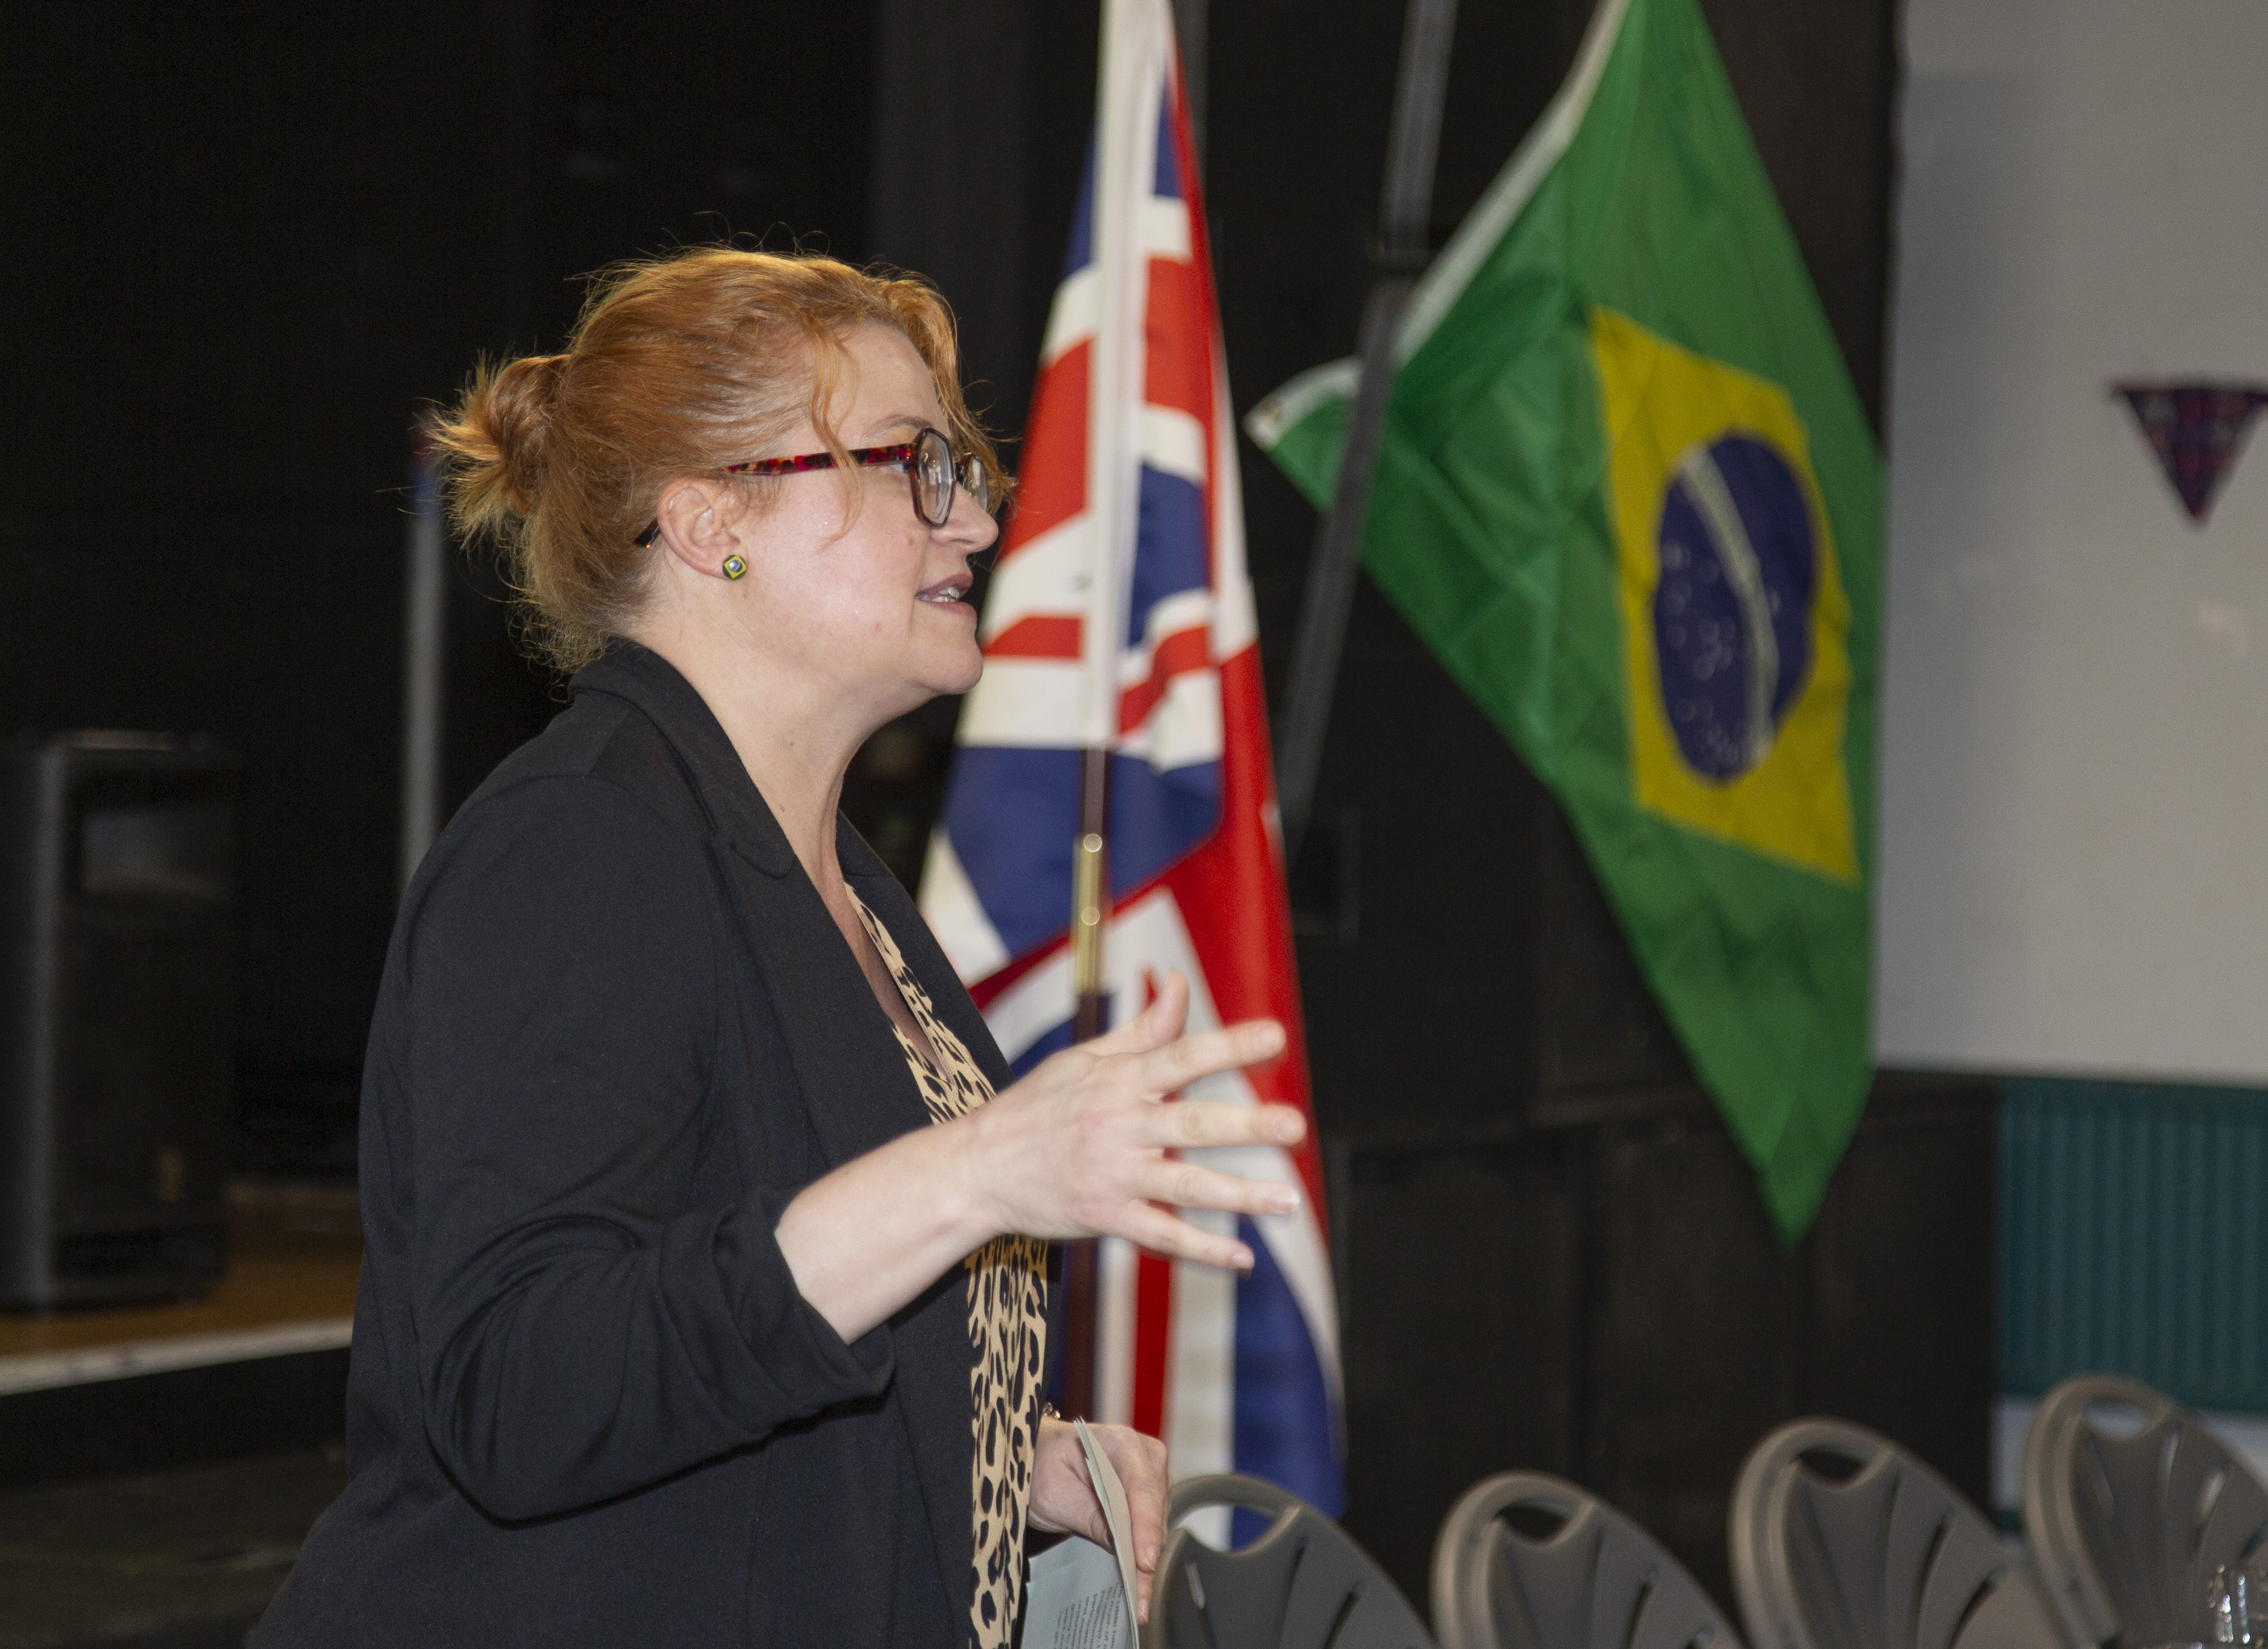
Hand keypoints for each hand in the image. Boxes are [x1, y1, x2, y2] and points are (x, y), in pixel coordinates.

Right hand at [962, 973, 1306, 1270]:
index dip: (1229, 1046)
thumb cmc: (1037, 1106)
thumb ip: (1143, 1028)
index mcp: (1117, 1080)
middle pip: (1191, 1124)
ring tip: (1289, 1200)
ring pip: (1185, 1186)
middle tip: (1295, 1124)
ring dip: (1240, 1195)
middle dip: (1246, 1125)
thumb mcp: (1084, 1058)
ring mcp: (1112, 1175)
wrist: (976, 1168)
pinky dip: (1202, 1250)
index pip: (1180, 1057)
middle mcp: (1118, 1125)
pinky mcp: (1104, 1218)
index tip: (1276, 1037)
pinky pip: (1160, 1235)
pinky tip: (1243, 1258)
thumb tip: (1179, 981)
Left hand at [1029, 1417, 1170, 1622]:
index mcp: (1120, 1442)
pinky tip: (1137, 1587)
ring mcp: (1148, 1478)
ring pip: (1155, 1525)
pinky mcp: (1144, 1500)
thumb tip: (1119, 1545)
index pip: (1141, 1486)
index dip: (1145, 1526)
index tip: (1143, 1561)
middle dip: (1146, 1554)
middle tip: (1139, 1597)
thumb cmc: (1043, 1466)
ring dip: (1145, 1562)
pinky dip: (1141, 1559)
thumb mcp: (1056, 1493)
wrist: (1038, 1460)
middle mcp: (1142, 1457)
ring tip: (1138, 1600)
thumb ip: (1088, 1516)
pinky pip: (1148, 1531)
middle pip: (1153, 1510)